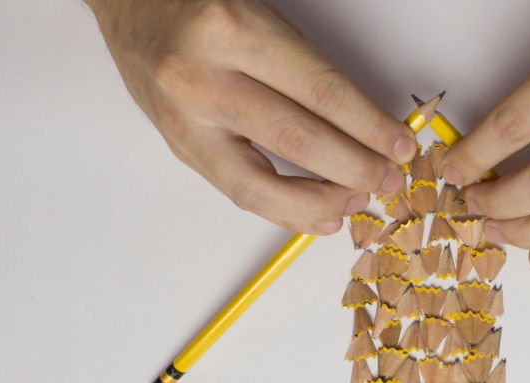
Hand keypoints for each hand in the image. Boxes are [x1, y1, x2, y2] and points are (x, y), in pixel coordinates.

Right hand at [86, 0, 416, 233]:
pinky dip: (285, 211)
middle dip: (356, 169)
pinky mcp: (179, 148)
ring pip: (262, 184)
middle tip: (390, 180)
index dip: (371, 127)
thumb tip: (367, 128)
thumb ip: (306, 72)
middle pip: (298, 141)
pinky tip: (320, 214)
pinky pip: (239, 193)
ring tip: (359, 200)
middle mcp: (203, 78)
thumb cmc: (200, 5)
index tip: (402, 146)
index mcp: (233, 31)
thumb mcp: (260, 17)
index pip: (322, 93)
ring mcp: (185, 120)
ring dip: (321, 201)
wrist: (127, 0)